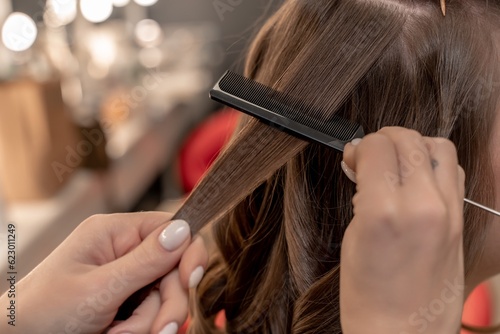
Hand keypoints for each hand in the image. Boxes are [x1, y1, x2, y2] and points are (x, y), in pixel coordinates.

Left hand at [0, 212, 207, 333]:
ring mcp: (126, 278)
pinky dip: (142, 328)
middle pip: (172, 270)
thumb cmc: (43, 314)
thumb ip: (145, 261)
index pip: (169, 228)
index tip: (190, 280)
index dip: (187, 252)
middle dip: (166, 304)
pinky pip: (152, 313)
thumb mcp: (98, 288)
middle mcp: (123, 251)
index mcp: (114, 232)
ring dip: (150, 323)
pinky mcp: (126, 301)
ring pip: (164, 297)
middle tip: (158, 331)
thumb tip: (184, 230)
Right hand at [340, 127, 464, 333]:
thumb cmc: (368, 297)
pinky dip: (434, 164)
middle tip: (369, 156)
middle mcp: (423, 206)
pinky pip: (455, 172)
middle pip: (409, 139)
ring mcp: (448, 213)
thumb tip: (365, 161)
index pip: (377, 146)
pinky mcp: (461, 221)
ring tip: (395, 163)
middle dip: (384, 139)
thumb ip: (362, 193)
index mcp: (385, 212)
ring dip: (413, 146)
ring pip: (439, 146)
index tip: (353, 157)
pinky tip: (416, 179)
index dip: (360, 147)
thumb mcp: (352, 238)